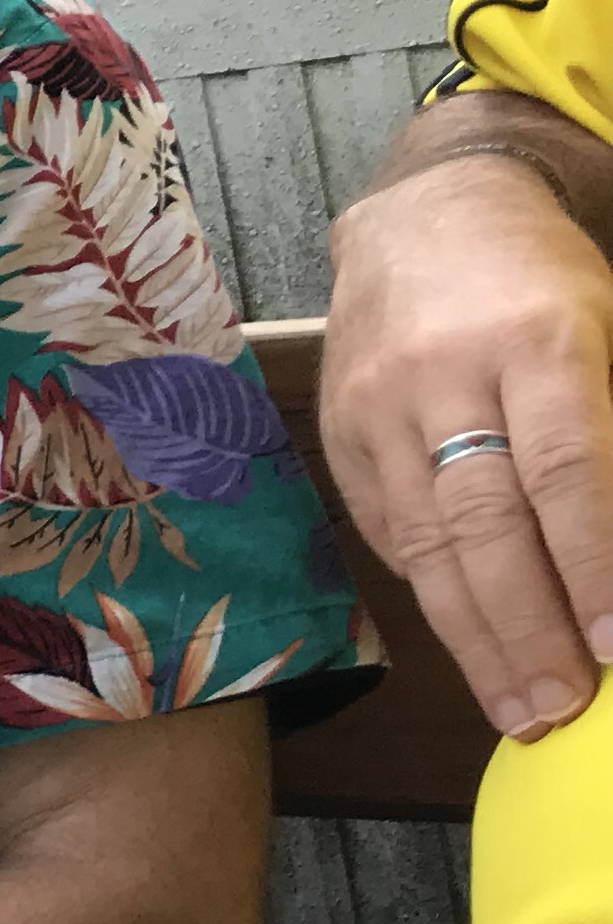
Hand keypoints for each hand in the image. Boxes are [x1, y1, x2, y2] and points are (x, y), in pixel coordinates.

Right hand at [324, 150, 612, 735]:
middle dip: (530, 626)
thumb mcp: (612, 327)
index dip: (594, 565)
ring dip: (479, 637)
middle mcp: (444, 373)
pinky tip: (474, 648)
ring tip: (521, 709)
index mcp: (536, 335)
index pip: (568, 470)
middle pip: (485, 520)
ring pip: (427, 541)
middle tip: (564, 707)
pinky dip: (434, 596)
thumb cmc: (546, 280)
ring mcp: (377, 406)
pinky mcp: (339, 434)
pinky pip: (388, 530)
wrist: (427, 214)